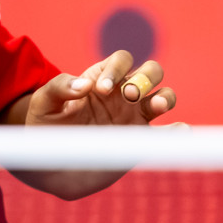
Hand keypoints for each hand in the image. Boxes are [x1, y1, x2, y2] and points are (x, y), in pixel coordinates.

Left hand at [26, 50, 176, 126]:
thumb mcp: (44, 103)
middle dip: (146, 78)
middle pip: (151, 71)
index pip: (121, 60)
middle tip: (128, 95)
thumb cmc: (46, 126)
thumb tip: (85, 85)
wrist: (50, 163)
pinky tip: (176, 130)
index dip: (116, 69)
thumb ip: (60, 87)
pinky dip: (178, 130)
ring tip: (155, 107)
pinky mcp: (141, 140)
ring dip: (165, 97)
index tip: (99, 90)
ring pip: (164, 96)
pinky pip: (169, 133)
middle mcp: (122, 94)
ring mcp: (134, 116)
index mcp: (100, 79)